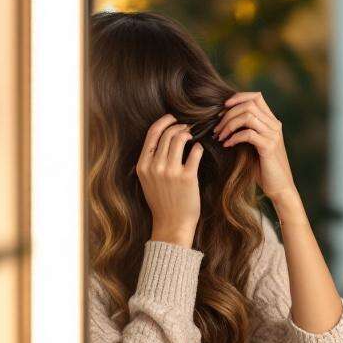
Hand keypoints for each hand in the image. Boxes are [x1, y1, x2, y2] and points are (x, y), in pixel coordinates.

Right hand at [136, 114, 202, 246]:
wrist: (172, 224)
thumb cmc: (162, 202)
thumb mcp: (147, 181)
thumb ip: (151, 161)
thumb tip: (163, 138)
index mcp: (142, 166)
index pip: (152, 134)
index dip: (164, 121)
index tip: (173, 118)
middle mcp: (155, 167)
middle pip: (168, 134)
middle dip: (179, 126)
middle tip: (188, 128)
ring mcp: (170, 172)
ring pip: (180, 139)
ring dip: (188, 133)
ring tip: (193, 137)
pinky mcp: (187, 177)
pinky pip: (195, 152)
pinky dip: (198, 147)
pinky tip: (199, 150)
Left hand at [215, 91, 296, 205]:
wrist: (279, 188)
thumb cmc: (263, 168)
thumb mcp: (253, 145)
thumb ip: (246, 131)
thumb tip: (221, 120)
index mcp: (272, 121)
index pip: (256, 96)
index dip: (238, 97)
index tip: (222, 108)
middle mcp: (274, 125)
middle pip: (249, 104)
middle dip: (228, 113)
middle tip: (216, 128)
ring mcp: (273, 135)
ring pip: (248, 116)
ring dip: (229, 124)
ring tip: (220, 136)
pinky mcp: (269, 147)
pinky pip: (248, 134)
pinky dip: (234, 137)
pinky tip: (227, 145)